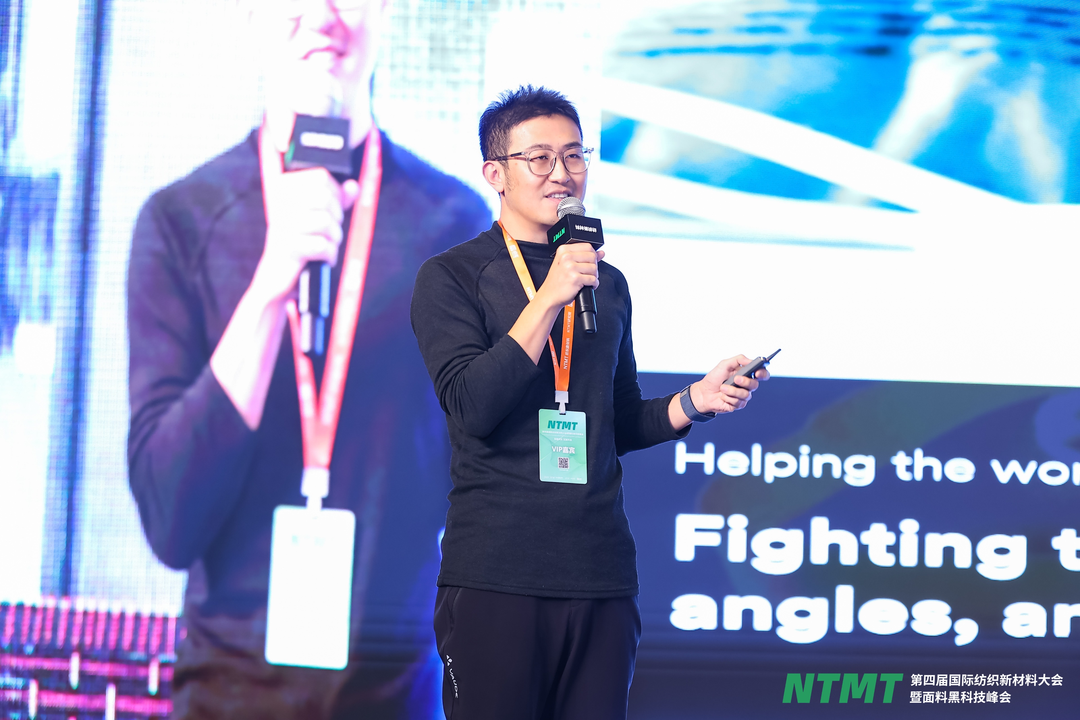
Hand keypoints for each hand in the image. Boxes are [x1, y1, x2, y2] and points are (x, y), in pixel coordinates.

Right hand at [251, 167, 360, 301]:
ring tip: (324, 245)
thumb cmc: (300, 242)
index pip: (321, 177)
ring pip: (326, 221)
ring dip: (333, 238)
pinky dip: (328, 255)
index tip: (331, 210)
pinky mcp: (287, 247)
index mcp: (284, 188)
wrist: (277, 276)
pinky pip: (322, 245)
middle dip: (336, 217)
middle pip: (325, 197)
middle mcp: (280, 202)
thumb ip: (337, 199)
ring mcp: (282, 224)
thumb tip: (352, 186)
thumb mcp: (319, 215)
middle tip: (328, 231)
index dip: (335, 194)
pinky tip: (320, 258)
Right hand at [534, 243, 604, 309]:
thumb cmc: (557, 282)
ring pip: (594, 268)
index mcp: (563, 250)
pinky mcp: (575, 279)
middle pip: (592, 256)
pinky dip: (593, 284)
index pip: (587, 246)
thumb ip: (584, 256)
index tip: (589, 262)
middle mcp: (566, 257)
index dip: (592, 255)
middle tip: (588, 273)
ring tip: (586, 280)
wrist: (549, 296)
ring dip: (594, 276)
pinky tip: (587, 285)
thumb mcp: (567, 264)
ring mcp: (570, 267)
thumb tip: (601, 253)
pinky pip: (593, 279)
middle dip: (594, 266)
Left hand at [690, 354, 770, 414]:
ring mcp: (743, 396)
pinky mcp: (738, 405)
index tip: (757, 373)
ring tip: (723, 388)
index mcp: (746, 374)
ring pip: (746, 395)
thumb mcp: (724, 364)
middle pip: (755, 385)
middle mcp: (746, 386)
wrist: (704, 393)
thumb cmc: (714, 378)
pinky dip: (728, 398)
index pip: (761, 374)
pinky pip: (739, 403)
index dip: (763, 374)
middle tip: (736, 379)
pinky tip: (723, 396)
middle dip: (745, 382)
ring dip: (732, 391)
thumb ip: (738, 359)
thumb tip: (751, 361)